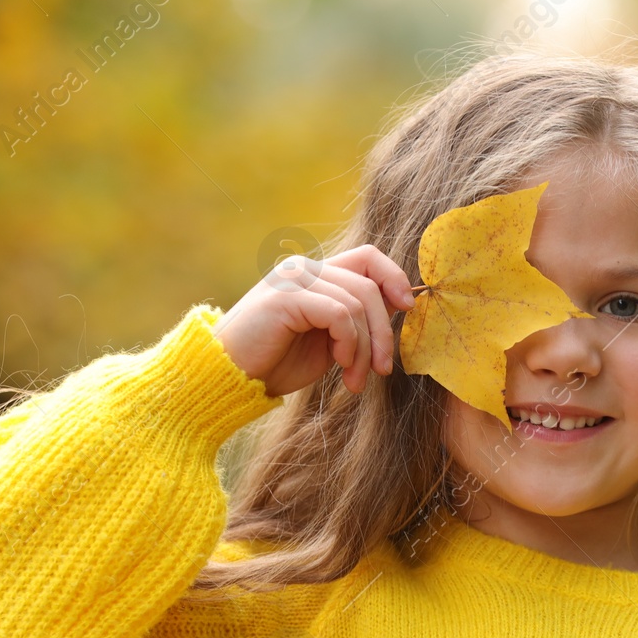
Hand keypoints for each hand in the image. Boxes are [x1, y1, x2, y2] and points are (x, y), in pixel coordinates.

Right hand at [212, 245, 415, 396]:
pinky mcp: (285, 297)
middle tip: (383, 369)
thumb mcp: (327, 341)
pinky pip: (339, 314)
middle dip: (384, 332)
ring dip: (365, 349)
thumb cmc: (275, 363)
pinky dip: (349, 343)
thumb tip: (401, 310)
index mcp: (315, 273)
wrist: (227, 377)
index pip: (369, 257)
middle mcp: (304, 268)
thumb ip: (355, 322)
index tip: (410, 310)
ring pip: (358, 303)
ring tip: (355, 380)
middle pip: (369, 284)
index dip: (395, 278)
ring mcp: (293, 279)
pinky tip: (340, 366)